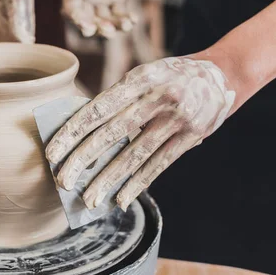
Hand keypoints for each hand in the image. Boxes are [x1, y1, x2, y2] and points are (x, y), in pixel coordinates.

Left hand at [46, 57, 235, 209]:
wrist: (223, 74)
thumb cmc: (170, 76)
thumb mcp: (144, 75)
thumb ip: (118, 98)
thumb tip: (79, 129)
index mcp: (139, 78)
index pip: (98, 108)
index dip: (72, 132)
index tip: (52, 152)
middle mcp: (158, 97)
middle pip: (111, 133)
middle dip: (83, 160)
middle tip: (62, 182)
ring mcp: (177, 119)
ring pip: (134, 155)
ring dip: (108, 180)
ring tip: (88, 199)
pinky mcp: (192, 137)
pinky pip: (159, 165)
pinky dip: (137, 184)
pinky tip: (120, 200)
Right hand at [63, 0, 144, 37]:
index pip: (71, 9)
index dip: (77, 19)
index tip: (86, 24)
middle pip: (87, 20)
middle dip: (96, 28)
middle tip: (107, 29)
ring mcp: (102, 0)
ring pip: (104, 21)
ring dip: (114, 27)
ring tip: (125, 25)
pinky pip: (120, 14)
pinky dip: (126, 20)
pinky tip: (133, 19)